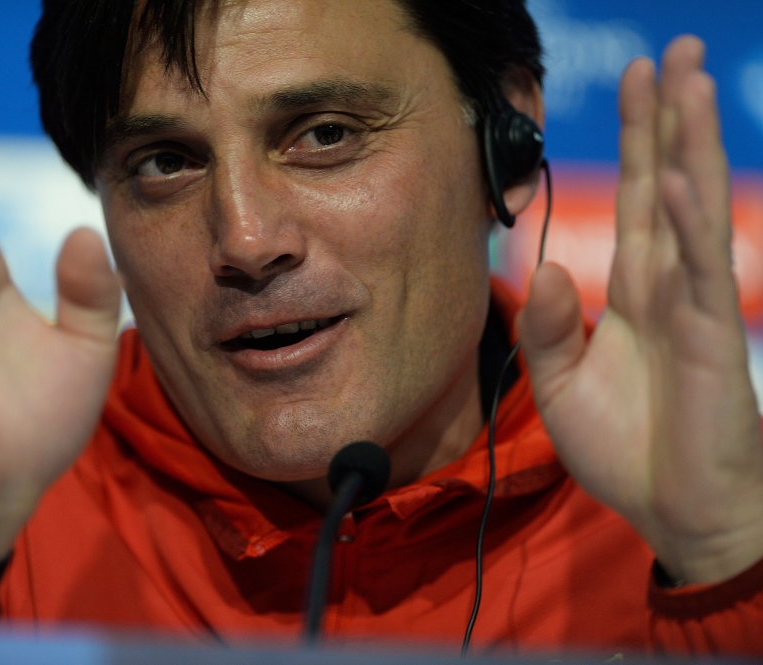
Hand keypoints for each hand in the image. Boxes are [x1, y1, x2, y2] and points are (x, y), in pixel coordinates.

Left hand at [519, 36, 762, 584]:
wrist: (674, 513)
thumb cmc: (627, 450)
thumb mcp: (559, 384)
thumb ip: (546, 327)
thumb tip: (543, 268)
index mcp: (634, 290)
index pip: (636, 198)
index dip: (636, 140)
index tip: (634, 80)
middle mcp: (669, 285)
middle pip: (670, 184)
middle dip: (670, 118)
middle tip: (674, 50)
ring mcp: (695, 307)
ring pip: (693, 209)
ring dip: (689, 145)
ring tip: (690, 79)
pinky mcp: (711, 342)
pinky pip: (699, 274)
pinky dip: (687, 226)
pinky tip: (676, 181)